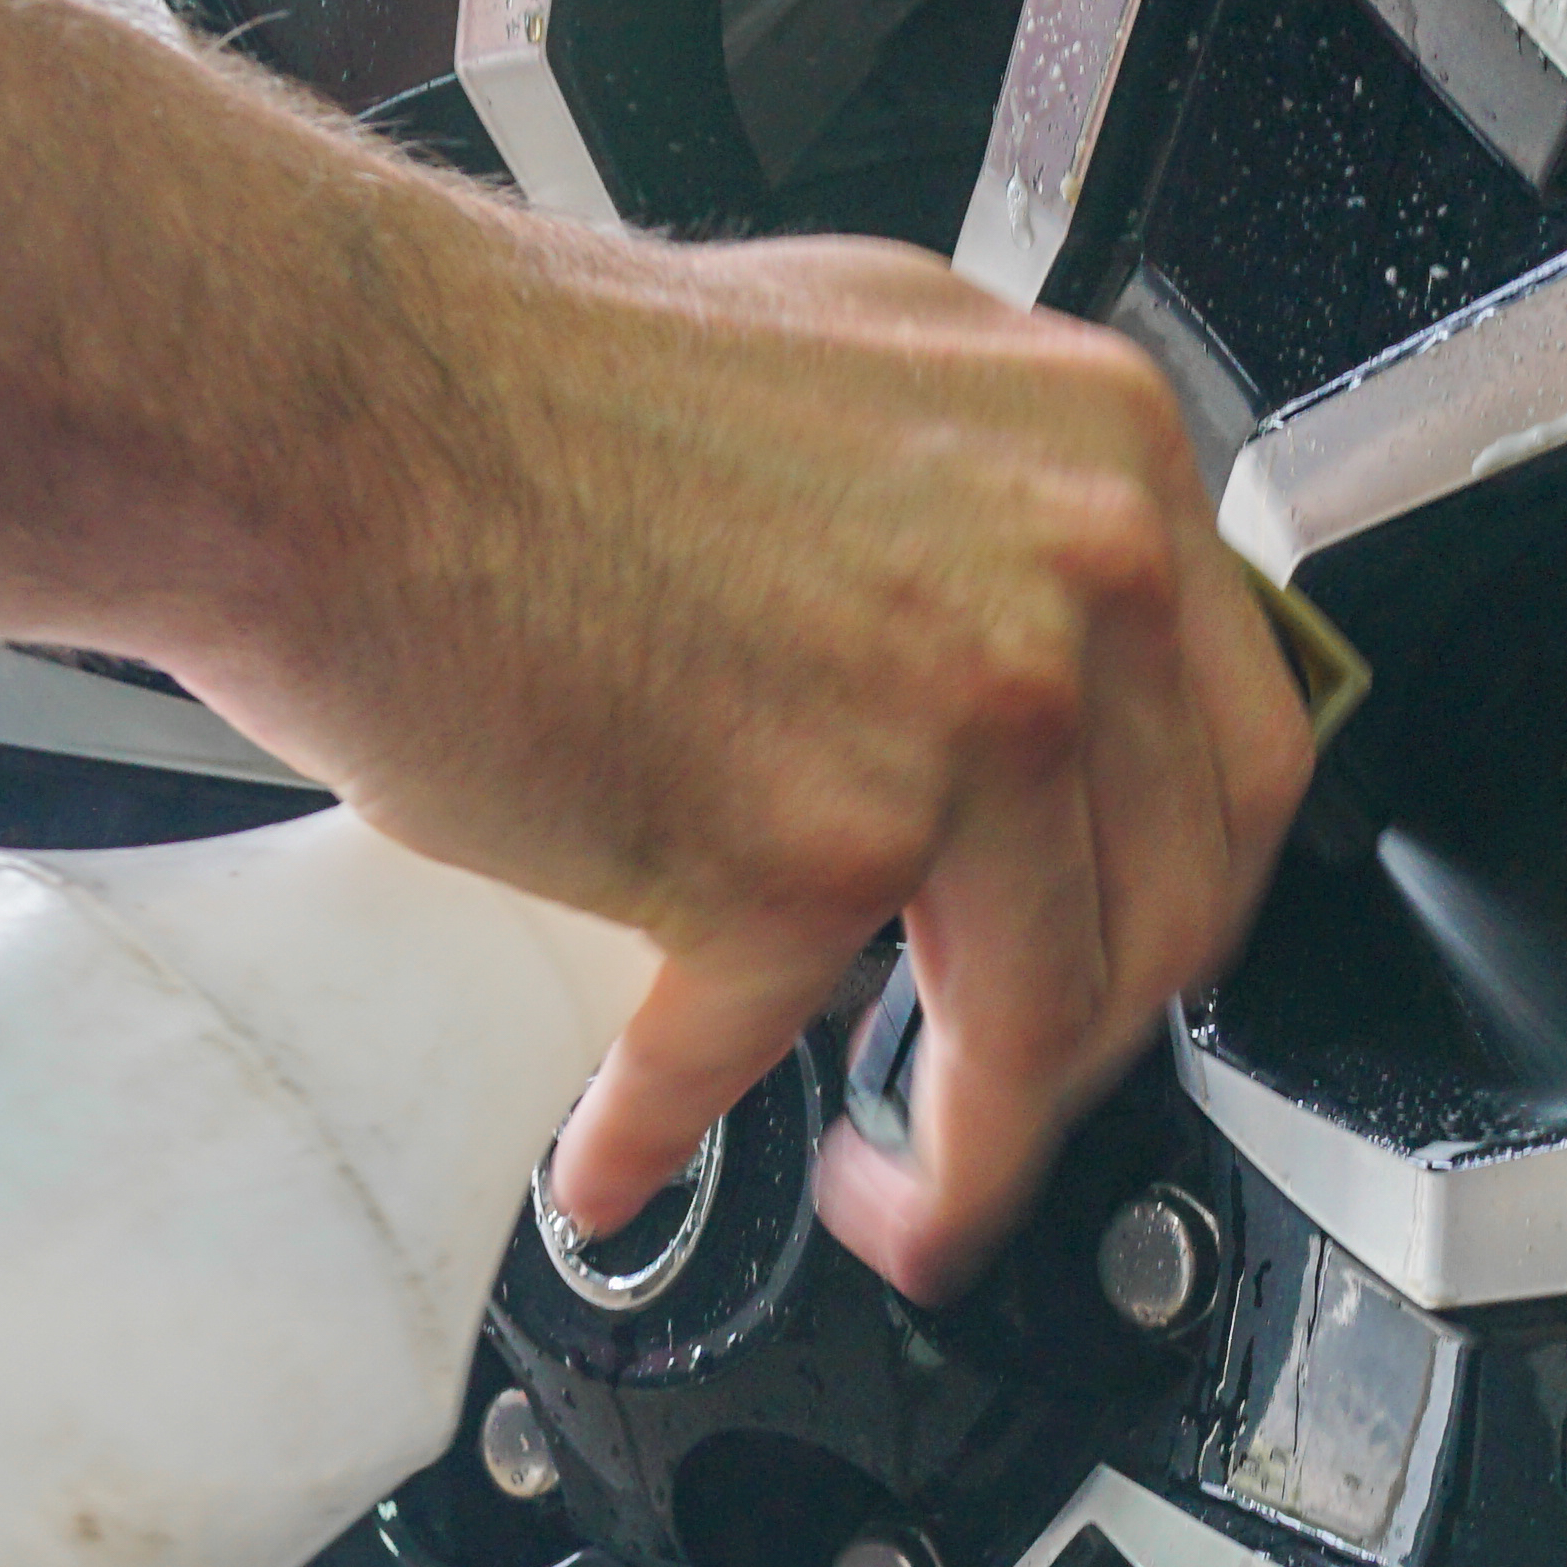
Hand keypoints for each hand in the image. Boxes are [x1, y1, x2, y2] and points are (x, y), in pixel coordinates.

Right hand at [172, 206, 1318, 1301]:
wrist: (326, 401)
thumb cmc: (520, 380)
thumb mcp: (861, 380)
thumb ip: (985, 527)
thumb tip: (1039, 690)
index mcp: (1103, 454)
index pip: (1240, 752)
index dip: (1175, 899)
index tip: (1118, 969)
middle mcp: (1072, 580)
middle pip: (1169, 912)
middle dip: (1084, 1048)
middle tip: (998, 1094)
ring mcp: (957, 721)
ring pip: (1029, 1026)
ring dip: (954, 1152)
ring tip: (883, 1186)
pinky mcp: (799, 851)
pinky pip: (755, 1052)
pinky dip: (674, 1125)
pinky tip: (624, 1152)